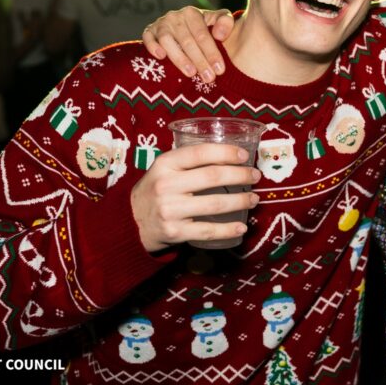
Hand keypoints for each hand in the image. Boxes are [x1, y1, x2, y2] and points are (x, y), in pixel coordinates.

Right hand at [130, 143, 260, 251]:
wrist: (130, 221)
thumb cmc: (155, 190)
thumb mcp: (164, 169)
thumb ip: (189, 161)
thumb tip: (231, 155)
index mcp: (165, 164)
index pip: (201, 152)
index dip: (226, 152)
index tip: (245, 156)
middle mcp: (166, 185)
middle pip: (212, 176)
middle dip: (240, 175)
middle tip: (255, 176)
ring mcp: (170, 210)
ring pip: (215, 204)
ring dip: (241, 201)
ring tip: (254, 199)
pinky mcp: (174, 232)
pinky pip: (208, 230)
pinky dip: (228, 229)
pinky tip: (242, 226)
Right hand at [142, 7, 233, 79]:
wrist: (186, 28)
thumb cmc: (205, 27)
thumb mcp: (219, 20)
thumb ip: (225, 22)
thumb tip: (219, 34)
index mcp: (192, 13)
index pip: (202, 34)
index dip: (212, 52)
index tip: (220, 69)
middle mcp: (175, 16)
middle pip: (187, 41)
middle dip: (200, 61)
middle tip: (209, 77)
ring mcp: (161, 24)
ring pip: (167, 41)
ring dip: (179, 58)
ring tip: (191, 73)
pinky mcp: (149, 31)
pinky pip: (147, 38)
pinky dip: (152, 46)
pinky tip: (161, 57)